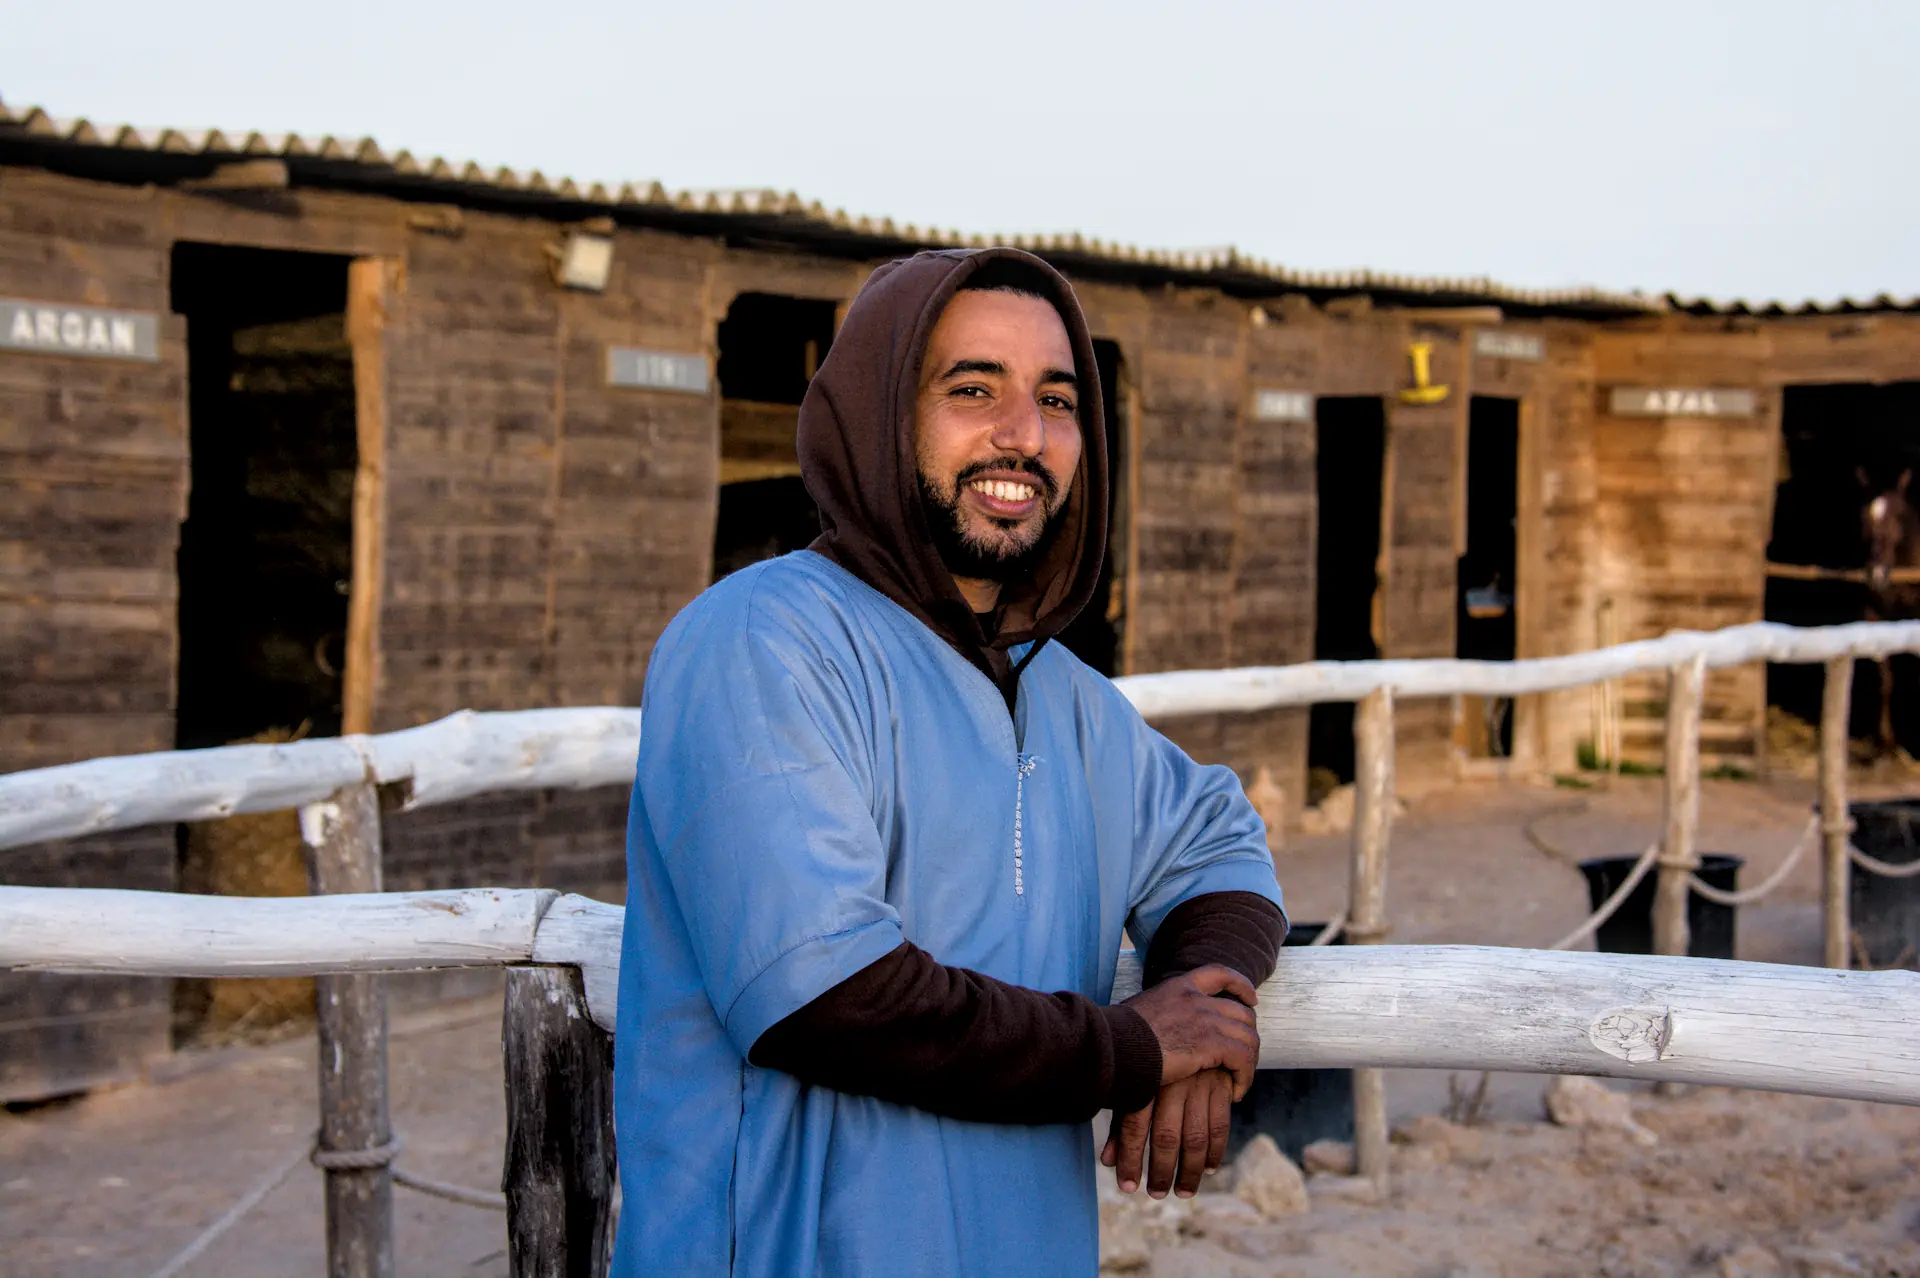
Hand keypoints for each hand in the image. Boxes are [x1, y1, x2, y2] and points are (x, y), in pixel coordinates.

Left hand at [1101, 1068, 1234, 1197]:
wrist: (1192, 1018)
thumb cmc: (1151, 1055)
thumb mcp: (1133, 1080)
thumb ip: (1121, 1120)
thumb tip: (1107, 1162)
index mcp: (1144, 1077)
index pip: (1133, 1124)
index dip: (1129, 1158)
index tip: (1127, 1186)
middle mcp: (1172, 1081)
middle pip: (1165, 1136)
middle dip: (1160, 1171)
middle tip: (1156, 1194)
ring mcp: (1199, 1084)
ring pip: (1195, 1137)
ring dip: (1189, 1171)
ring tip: (1182, 1192)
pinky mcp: (1221, 1086)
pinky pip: (1220, 1126)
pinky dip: (1215, 1151)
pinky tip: (1208, 1169)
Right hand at [1118, 963, 1259, 1097]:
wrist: (1113, 1047)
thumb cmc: (1116, 1037)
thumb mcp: (1138, 1013)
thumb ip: (1156, 1015)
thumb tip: (1152, 1030)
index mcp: (1178, 987)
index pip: (1219, 973)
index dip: (1240, 985)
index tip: (1251, 1000)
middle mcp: (1197, 999)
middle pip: (1242, 1012)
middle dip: (1248, 1035)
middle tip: (1243, 1059)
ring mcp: (1206, 1019)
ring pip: (1248, 1037)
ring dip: (1249, 1062)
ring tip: (1240, 1081)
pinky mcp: (1211, 1044)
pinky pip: (1243, 1059)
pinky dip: (1245, 1077)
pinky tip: (1236, 1092)